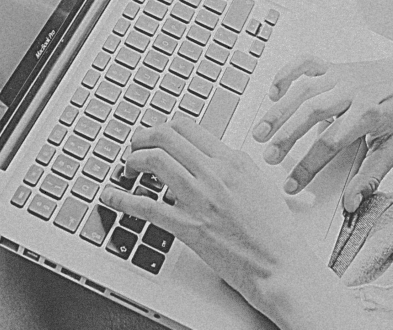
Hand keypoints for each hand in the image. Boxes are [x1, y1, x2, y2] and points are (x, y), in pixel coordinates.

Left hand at [100, 118, 317, 312]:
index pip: (188, 128)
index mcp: (233, 161)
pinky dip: (122, 199)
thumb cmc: (275, 232)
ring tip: (127, 167)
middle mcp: (215, 173)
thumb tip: (215, 158)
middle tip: (135, 145)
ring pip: (154, 160)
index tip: (157, 136)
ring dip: (133, 160)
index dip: (165, 128)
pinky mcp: (188, 226)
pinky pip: (146, 206)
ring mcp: (200, 198)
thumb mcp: (261, 184)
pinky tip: (112, 197)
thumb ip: (235, 167)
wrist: (279, 265)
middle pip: (166, 136)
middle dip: (143, 137)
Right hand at [252, 53, 392, 211]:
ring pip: (302, 91)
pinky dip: (287, 74)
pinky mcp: (333, 67)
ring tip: (261, 131)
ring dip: (278, 111)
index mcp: (366, 114)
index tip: (292, 184)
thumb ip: (370, 177)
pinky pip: (305, 64)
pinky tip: (274, 91)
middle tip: (269, 157)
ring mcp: (339, 77)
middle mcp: (350, 93)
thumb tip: (351, 202)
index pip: (330, 144)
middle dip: (285, 137)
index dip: (308, 166)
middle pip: (310, 114)